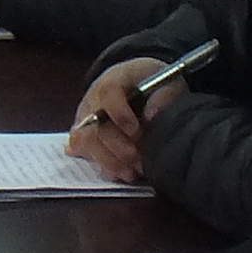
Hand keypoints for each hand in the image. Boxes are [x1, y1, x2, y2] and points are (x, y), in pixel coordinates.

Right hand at [68, 58, 164, 180]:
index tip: (135, 130)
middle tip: (139, 160)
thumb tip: (152, 115)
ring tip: (132, 172)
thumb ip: (165, 94)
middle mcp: (93, 99)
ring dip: (110, 160)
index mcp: (113, 79)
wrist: (137, 86)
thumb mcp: (167, 82)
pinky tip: (122, 173)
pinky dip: (104, 166)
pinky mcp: (84, 137)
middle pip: (94, 124)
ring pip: (85, 142)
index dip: (119, 113)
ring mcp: (86, 119)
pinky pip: (85, 154)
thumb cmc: (152, 83)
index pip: (107, 93)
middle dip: (117, 147)